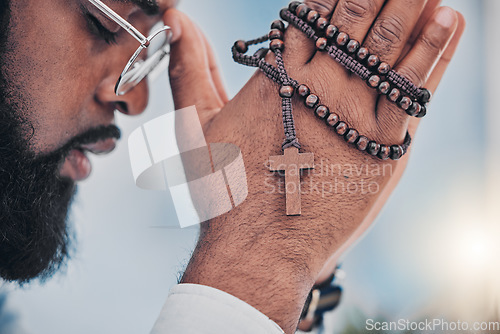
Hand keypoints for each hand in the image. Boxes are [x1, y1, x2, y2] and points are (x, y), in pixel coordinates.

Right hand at [164, 2, 464, 332]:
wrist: (259, 247)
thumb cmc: (225, 190)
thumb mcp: (197, 123)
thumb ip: (190, 67)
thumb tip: (175, 19)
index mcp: (277, 74)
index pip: (315, 15)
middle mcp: (318, 84)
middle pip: (357, 17)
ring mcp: (354, 113)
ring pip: (391, 43)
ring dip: (413, 6)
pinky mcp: (383, 145)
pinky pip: (415, 88)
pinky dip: (435, 52)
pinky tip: (448, 21)